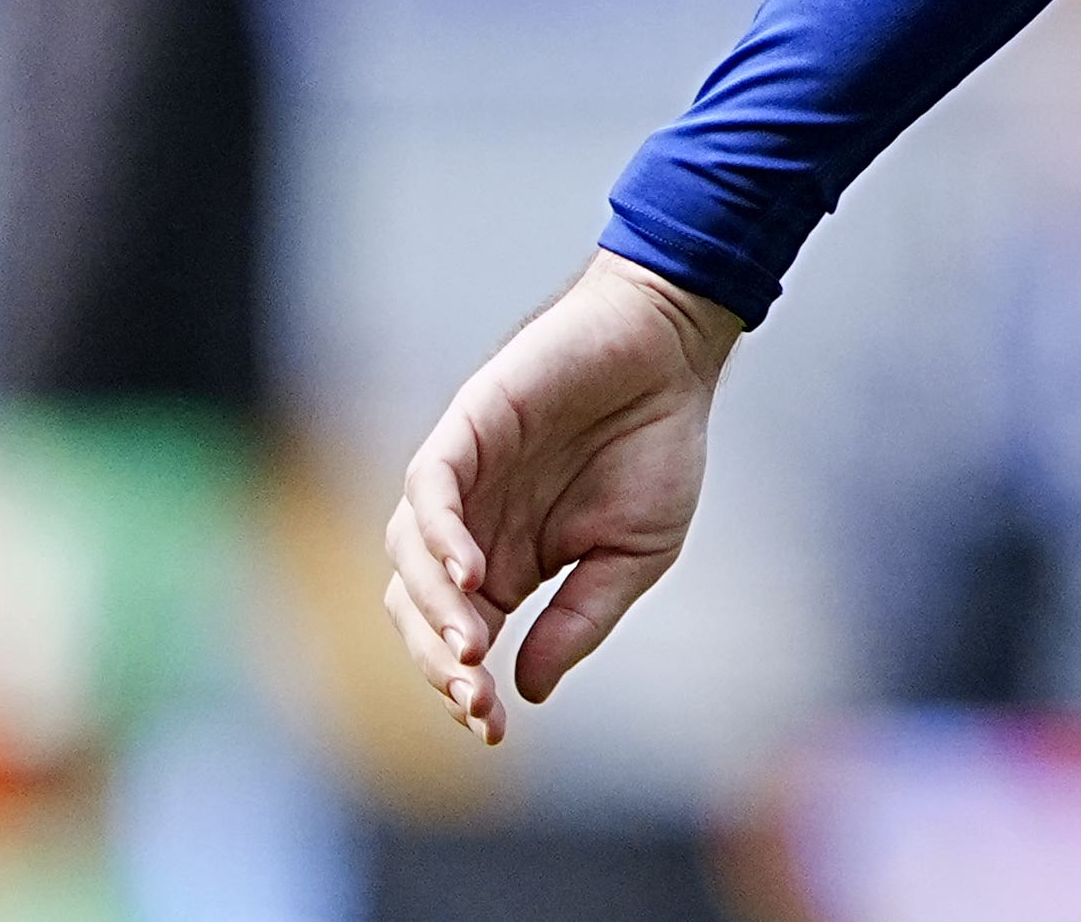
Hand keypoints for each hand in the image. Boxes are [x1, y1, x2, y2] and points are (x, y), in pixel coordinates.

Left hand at [382, 252, 741, 744]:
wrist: (672, 351)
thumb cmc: (656, 445)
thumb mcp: (634, 554)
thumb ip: (580, 620)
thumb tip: (530, 692)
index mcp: (506, 563)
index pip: (458, 639)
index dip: (466, 688)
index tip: (496, 729)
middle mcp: (471, 526)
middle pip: (417, 610)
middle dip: (439, 664)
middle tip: (478, 702)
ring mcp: (464, 478)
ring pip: (408, 558)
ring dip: (433, 612)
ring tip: (472, 651)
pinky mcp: (467, 428)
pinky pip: (430, 490)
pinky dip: (439, 536)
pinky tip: (472, 576)